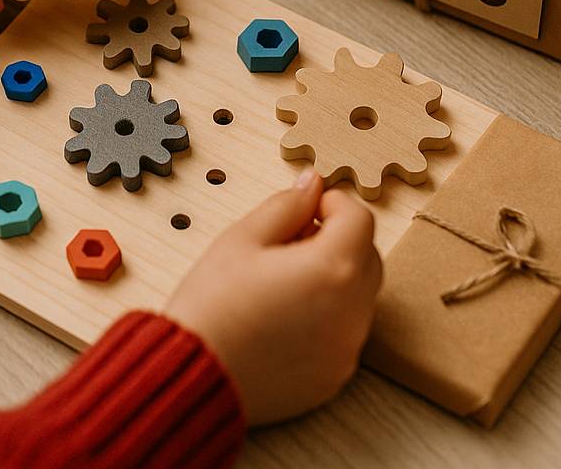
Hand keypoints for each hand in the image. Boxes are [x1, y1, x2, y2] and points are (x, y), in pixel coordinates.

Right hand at [164, 170, 380, 424]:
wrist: (193, 376)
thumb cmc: (213, 304)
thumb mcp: (243, 238)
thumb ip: (286, 205)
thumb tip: (312, 184)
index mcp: (332, 269)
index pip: (360, 218)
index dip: (333, 203)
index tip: (305, 208)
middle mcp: (352, 312)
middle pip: (367, 256)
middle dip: (337, 239)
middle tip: (290, 241)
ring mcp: (346, 349)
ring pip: (358, 296)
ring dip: (333, 277)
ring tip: (282, 281)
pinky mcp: (335, 376)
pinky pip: (344, 332)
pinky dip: (327, 316)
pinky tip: (283, 316)